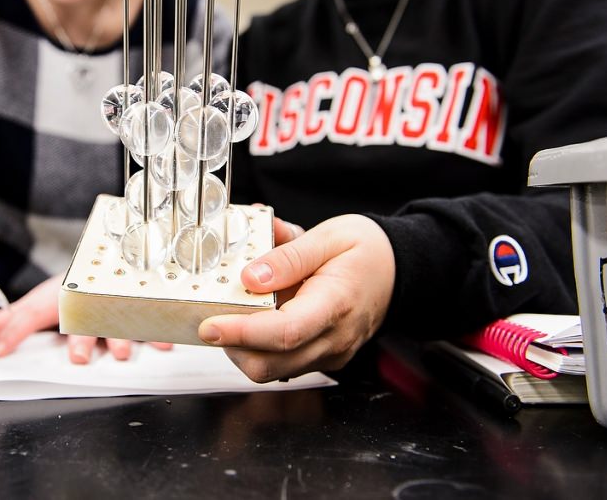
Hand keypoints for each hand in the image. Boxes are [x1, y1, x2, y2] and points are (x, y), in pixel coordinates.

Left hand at [0, 276, 172, 363]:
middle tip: (78, 356)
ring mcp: (114, 307)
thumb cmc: (77, 286)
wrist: (115, 252)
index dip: (13, 331)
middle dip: (81, 338)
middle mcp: (87, 301)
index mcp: (59, 297)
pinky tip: (161, 346)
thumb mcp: (43, 300)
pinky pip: (150, 322)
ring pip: (118, 321)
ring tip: (121, 353)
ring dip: (120, 337)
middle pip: (83, 318)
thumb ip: (14, 320)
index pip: (31, 313)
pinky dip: (158, 334)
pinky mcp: (138, 312)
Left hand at [197, 214, 394, 381]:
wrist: (397, 269)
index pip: (284, 333)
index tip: (210, 326)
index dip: (242, 333)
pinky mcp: (322, 358)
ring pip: (273, 370)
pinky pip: (283, 364)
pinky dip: (259, 348)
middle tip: (209, 320)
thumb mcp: (327, 237)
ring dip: (243, 350)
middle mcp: (334, 339)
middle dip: (233, 347)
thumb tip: (250, 278)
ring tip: (233, 315)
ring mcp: (329, 354)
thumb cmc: (366, 250)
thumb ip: (287, 257)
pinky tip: (255, 320)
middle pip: (272, 364)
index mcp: (336, 305)